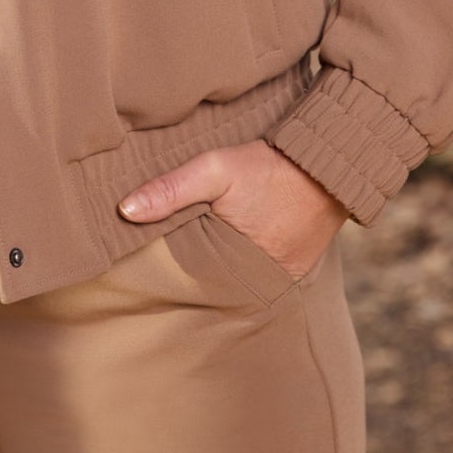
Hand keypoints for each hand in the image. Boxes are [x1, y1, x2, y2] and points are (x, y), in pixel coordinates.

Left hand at [117, 140, 349, 280]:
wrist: (329, 166)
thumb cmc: (270, 168)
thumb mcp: (217, 170)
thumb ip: (172, 189)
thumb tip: (124, 210)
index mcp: (233, 268)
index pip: (187, 280)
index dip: (166, 269)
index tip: (141, 260)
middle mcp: (259, 286)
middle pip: (210, 284)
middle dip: (190, 272)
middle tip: (166, 255)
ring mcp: (279, 282)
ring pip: (233, 279)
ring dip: (217, 267)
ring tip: (198, 249)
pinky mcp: (293, 272)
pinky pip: (257, 273)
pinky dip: (242, 262)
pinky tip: (229, 245)